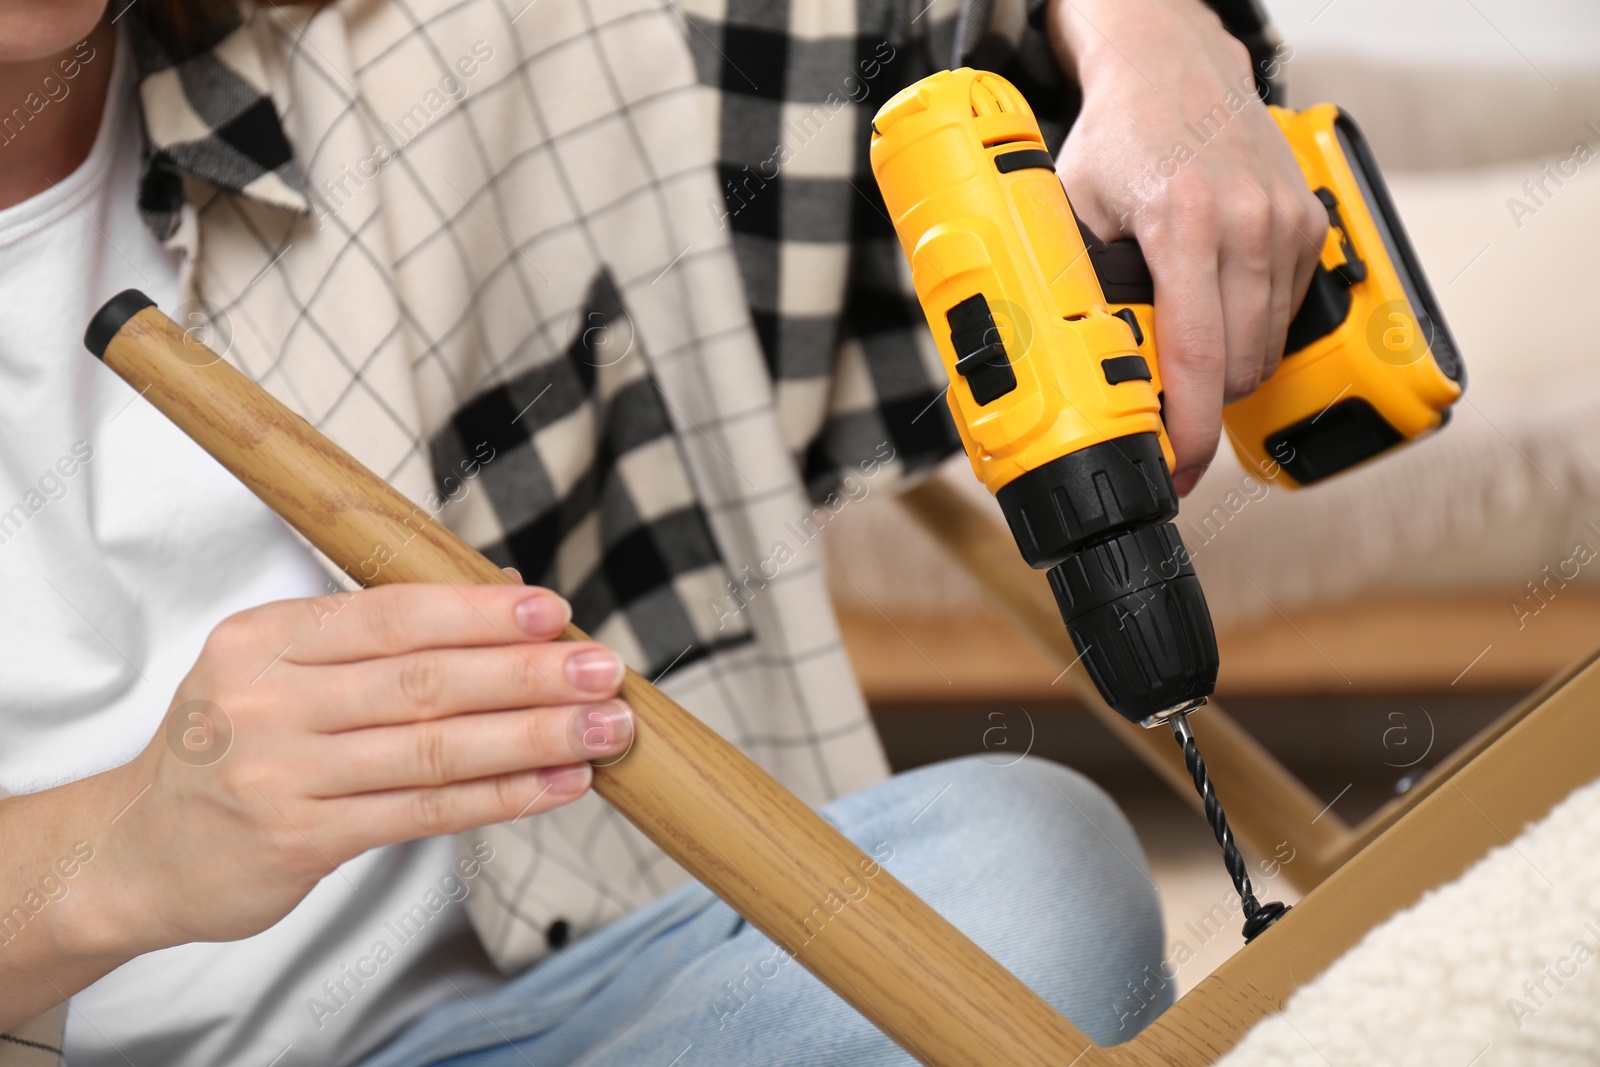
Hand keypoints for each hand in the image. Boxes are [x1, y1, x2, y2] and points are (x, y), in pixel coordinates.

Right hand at [85, 583, 630, 953]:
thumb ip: (383, 633)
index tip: (553, 612)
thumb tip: (509, 592)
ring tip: (604, 730)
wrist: (139, 849)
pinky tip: (559, 785)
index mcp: (266, 638)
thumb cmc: (237, 741)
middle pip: (423, 682)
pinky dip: (502, 797)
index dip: (478, 613)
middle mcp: (267, 701)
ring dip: (533, 739)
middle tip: (604, 671)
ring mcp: (280, 776)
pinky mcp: (300, 842)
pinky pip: (423, 815)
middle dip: (527, 675)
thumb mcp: (280, 666)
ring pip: (433, 751)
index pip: (390, 615)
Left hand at [1047, 0, 1328, 493]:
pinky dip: (1252, 332)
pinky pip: (1287, 314)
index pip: (1197, 356)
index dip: (1189, 431)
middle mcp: (1247, 223)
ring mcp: (1287, 222)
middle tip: (1159, 416)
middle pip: (1237, 366)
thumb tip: (1066, 369)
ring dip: (1225, 374)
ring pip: (1266, 348)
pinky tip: (1213, 311)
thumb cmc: (1118, 139)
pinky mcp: (1310, 224)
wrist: (1175, 67)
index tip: (1175, 472)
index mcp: (1183, 223)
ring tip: (1181, 361)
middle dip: (1200, 408)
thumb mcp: (1070, 210)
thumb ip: (1074, 286)